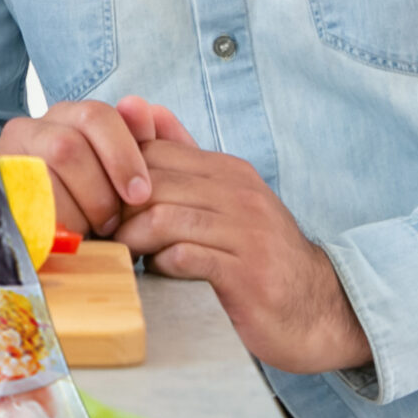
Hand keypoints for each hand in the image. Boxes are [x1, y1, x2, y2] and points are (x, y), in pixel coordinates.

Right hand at [0, 95, 191, 237]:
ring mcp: (3, 158)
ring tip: (86, 232)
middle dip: (98, 192)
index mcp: (63, 117)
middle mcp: (28, 129)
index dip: (123, 154)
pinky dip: (52, 228)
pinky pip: (24, 207)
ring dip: (75, 212)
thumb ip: (138, 145)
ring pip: (44, 177)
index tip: (140, 193)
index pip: (96, 116)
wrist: (32, 241)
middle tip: (110, 222)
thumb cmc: (86, 208)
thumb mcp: (116, 179)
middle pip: (68, 147)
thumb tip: (145, 109)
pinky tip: (64, 240)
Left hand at [113, 132, 371, 374]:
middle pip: (153, 184)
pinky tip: (156, 274)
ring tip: (123, 255)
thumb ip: (185, 160)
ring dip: (133, 240)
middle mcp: (239, 194)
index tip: (100, 201)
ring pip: (164, 219)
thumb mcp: (226, 200)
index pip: (155, 152)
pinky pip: (185, 258)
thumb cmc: (257, 255)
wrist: (317, 308)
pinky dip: (159, 266)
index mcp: (229, 172)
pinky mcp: (246, 274)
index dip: (116, 175)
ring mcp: (246, 232)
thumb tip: (143, 109)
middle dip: (118, 209)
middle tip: (100, 232)